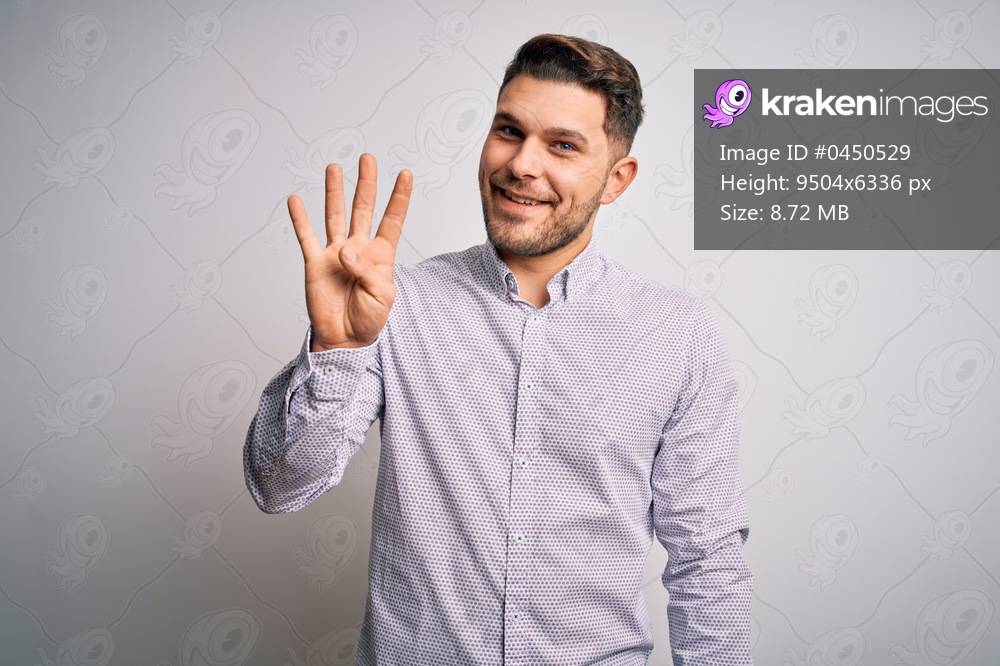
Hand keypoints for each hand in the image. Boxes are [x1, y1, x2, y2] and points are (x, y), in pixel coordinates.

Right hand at [288, 154, 412, 350]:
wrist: (345, 338)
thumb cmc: (369, 318)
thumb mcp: (382, 295)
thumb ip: (367, 270)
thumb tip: (345, 250)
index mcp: (381, 255)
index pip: (392, 219)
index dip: (399, 197)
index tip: (405, 174)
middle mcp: (358, 248)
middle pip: (363, 208)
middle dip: (366, 183)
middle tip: (367, 158)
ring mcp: (336, 253)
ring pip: (335, 215)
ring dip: (334, 192)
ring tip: (334, 168)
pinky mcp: (316, 263)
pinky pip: (306, 237)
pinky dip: (300, 219)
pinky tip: (295, 200)